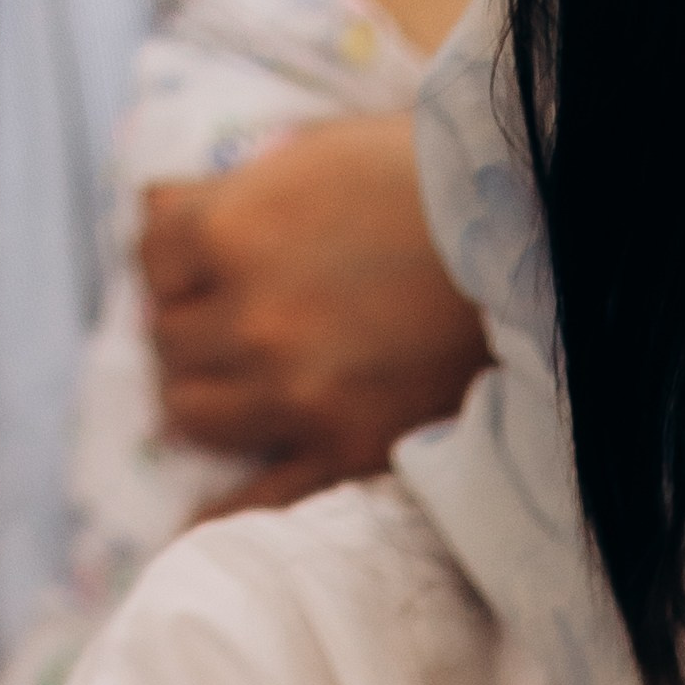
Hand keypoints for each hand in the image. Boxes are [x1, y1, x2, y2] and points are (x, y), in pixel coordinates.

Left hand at [140, 114, 489, 513]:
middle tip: (235, 331)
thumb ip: (232, 189)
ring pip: (191, 414)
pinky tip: (196, 532)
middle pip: (169, 342)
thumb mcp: (318, 153)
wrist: (532, 252)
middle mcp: (250, 317)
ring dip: (209, 401)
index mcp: (232, 229)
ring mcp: (293, 394)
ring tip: (244, 391)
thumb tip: (160, 213)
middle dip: (195, 335)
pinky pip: (259, 499)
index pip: (151, 258)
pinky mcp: (344, 451)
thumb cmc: (429, 186)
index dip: (178, 264)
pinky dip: (221, 517)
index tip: (208, 271)